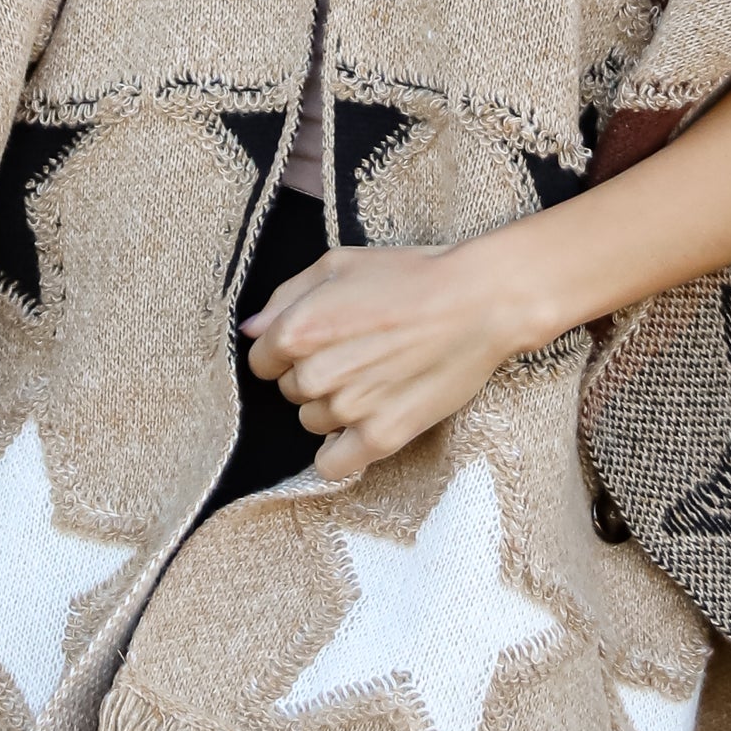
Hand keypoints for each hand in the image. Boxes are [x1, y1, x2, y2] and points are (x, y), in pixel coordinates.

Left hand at [242, 242, 526, 484]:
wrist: (479, 303)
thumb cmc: (411, 276)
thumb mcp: (340, 264)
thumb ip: (286, 297)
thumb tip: (252, 331)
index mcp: (297, 330)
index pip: (263, 362)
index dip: (290, 351)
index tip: (323, 342)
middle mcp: (315, 374)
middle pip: (290, 392)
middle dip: (315, 375)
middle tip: (359, 354)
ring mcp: (348, 409)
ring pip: (313, 423)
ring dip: (335, 407)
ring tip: (375, 379)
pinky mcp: (381, 437)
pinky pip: (333, 465)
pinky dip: (341, 452)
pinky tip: (361, 429)